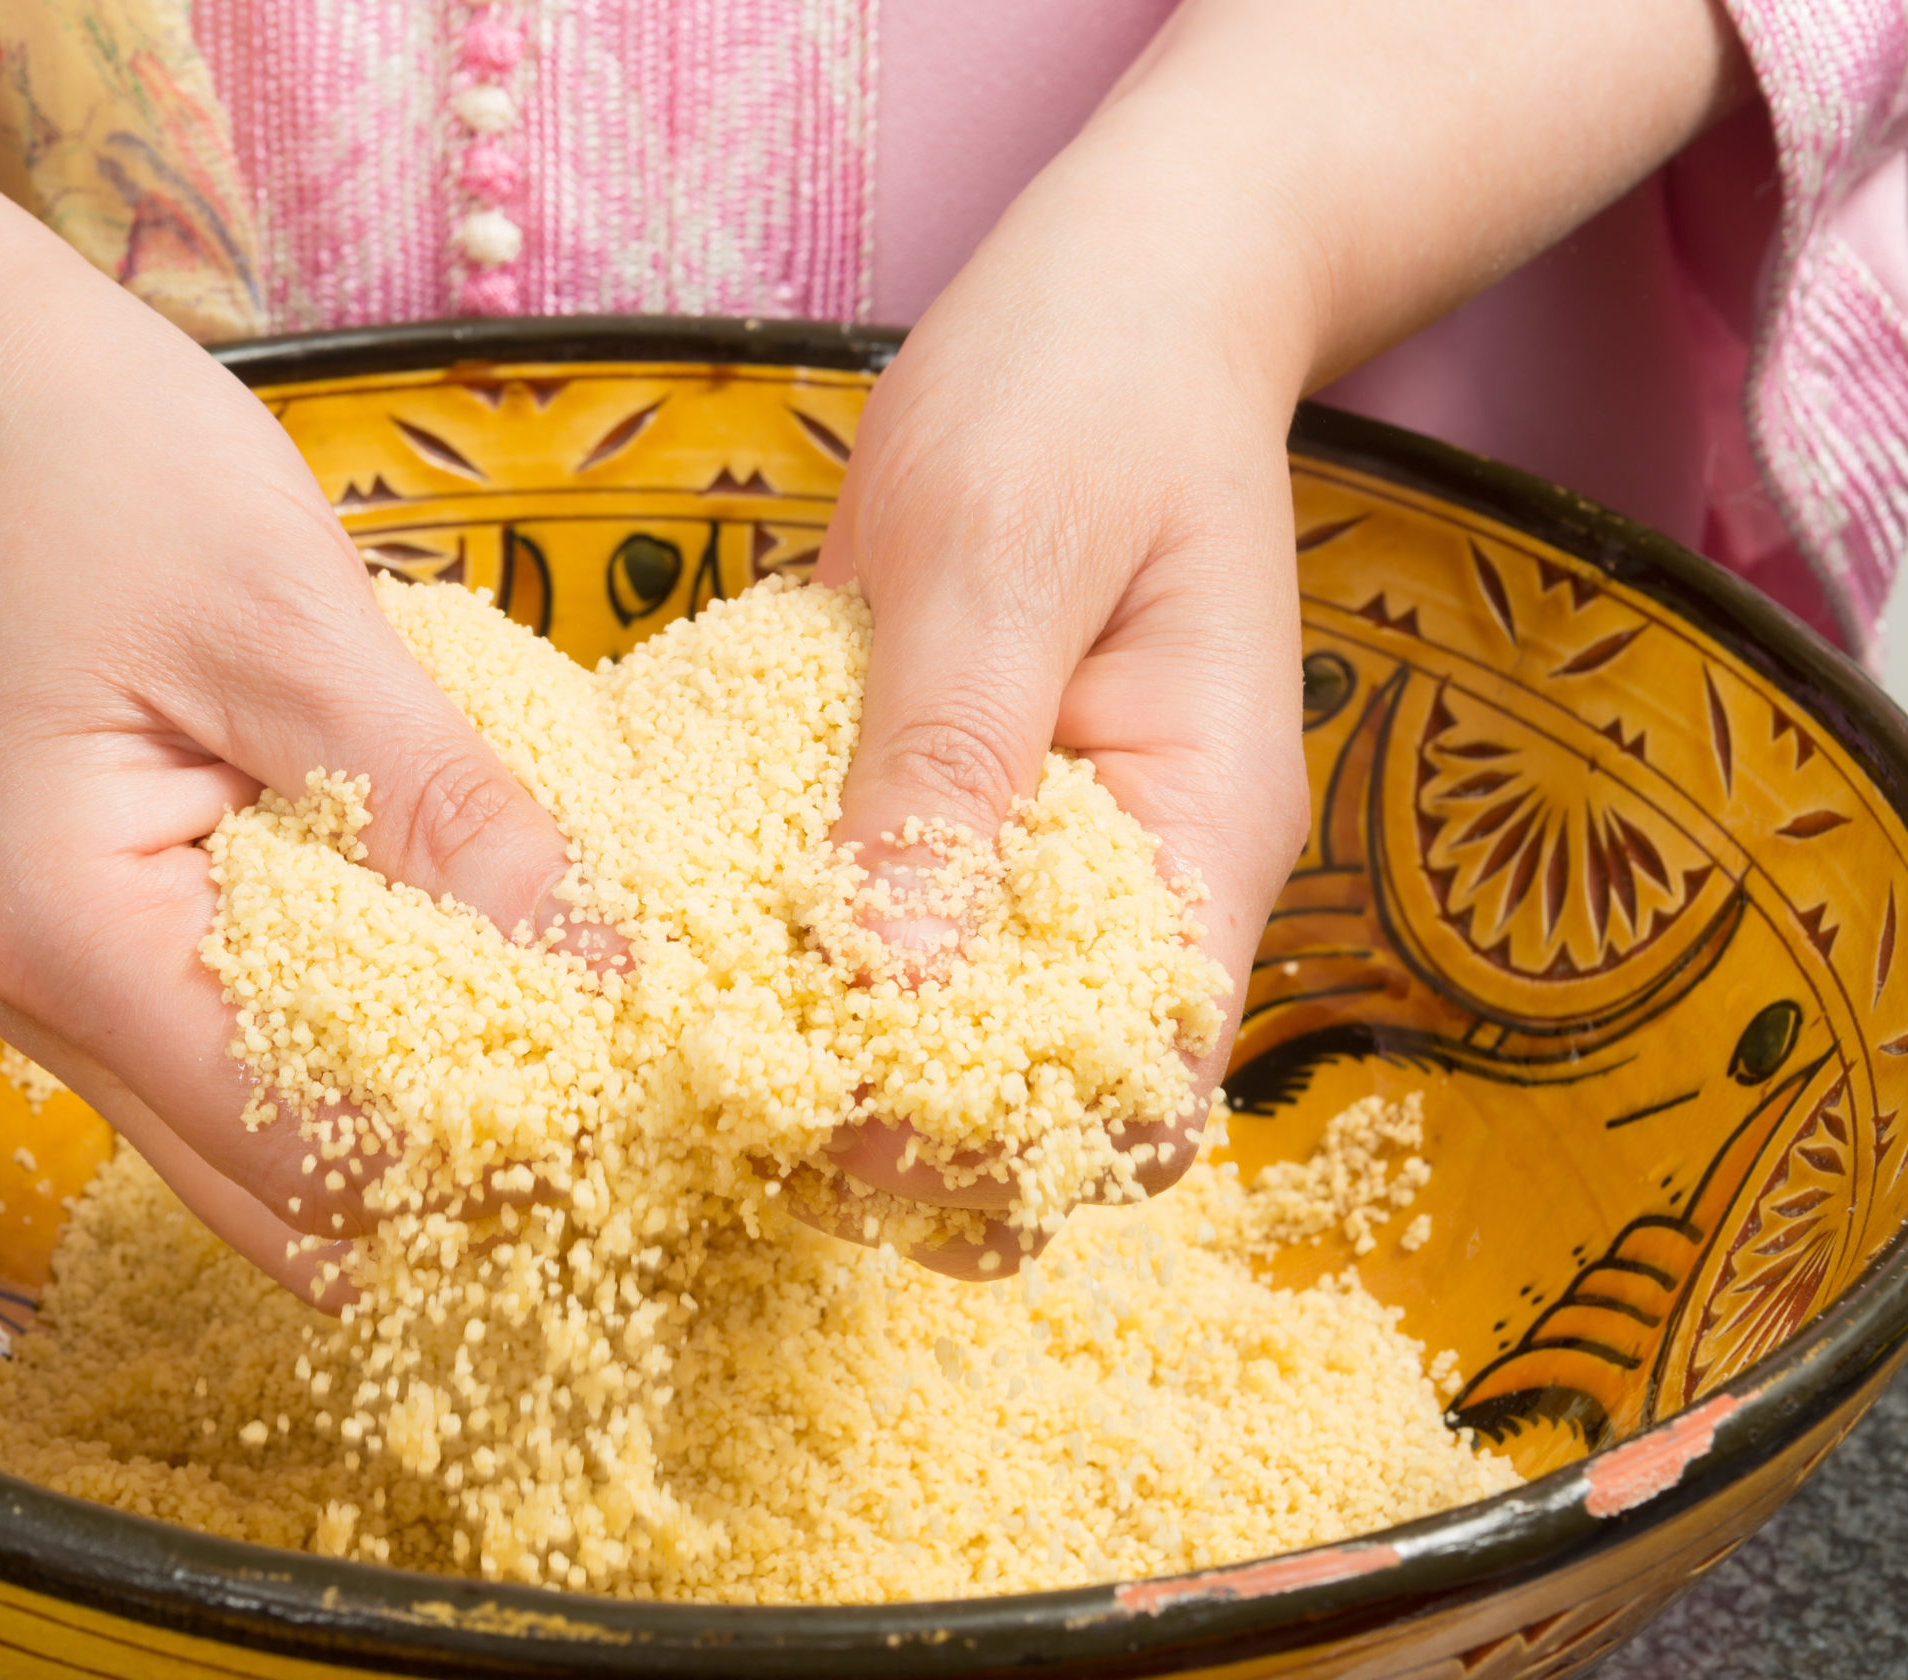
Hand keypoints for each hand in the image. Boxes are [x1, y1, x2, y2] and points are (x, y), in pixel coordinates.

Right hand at [0, 273, 612, 1309]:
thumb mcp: (292, 625)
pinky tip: (497, 1001)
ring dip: (428, 1130)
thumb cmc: (91, 474)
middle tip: (642, 1124)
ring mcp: (91, 988)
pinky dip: (385, 1052)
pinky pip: (272, 1055)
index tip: (643, 1101)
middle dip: (463, 1182)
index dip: (480, 1150)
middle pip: (288, 1198)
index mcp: (79, 943)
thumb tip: (597, 967)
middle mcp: (63, 1009)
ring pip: (278, 1152)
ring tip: (595, 1071)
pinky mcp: (136, 942)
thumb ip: (434, 806)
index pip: (305, 1148)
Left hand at [805, 213, 1310, 1275]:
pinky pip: (907, 933)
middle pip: (1057, 1105)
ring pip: (974, 1040)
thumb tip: (892, 993)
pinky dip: (822, 967)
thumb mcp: (994, 562)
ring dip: (856, 1073)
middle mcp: (1145, 881)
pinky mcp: (972, 812)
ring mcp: (1060, 854)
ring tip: (708, 1058)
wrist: (1118, 298)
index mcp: (1199, 839)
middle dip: (917, 1152)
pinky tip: (713, 960)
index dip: (997, 1150)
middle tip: (742, 1117)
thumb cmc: (1076, 396)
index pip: (1137, 1091)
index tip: (838, 1137)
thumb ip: (947, 771)